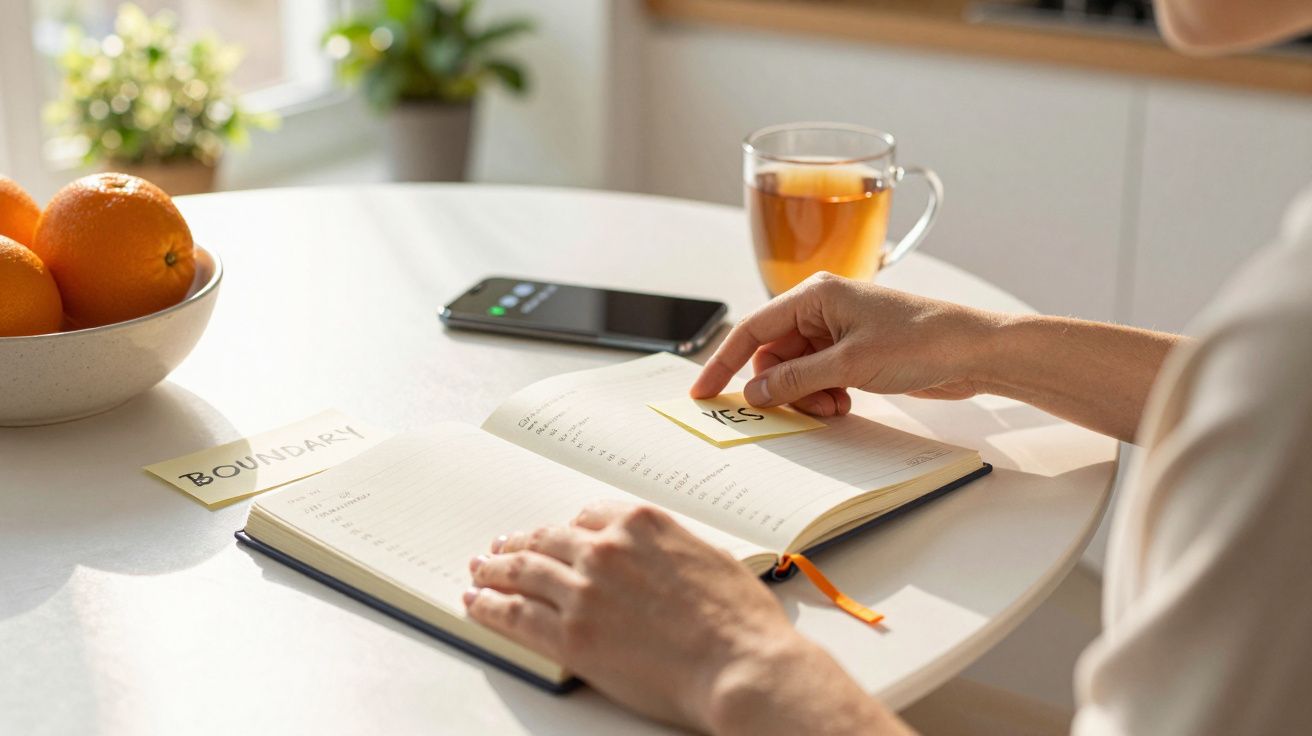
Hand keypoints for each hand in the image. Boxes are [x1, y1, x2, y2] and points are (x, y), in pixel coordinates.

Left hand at [464, 503, 810, 730]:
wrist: (739, 664)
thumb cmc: (739, 620)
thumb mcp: (710, 557)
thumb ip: (672, 549)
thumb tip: (661, 558)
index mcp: (641, 523)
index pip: (586, 516)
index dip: (564, 528)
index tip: (552, 535)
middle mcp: (606, 548)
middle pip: (546, 539)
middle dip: (519, 544)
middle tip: (501, 549)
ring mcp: (584, 590)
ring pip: (523, 572)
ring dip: (494, 571)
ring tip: (480, 573)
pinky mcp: (571, 635)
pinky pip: (516, 614)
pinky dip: (490, 607)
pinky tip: (478, 604)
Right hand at [691, 272, 1001, 415]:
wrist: (973, 351)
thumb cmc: (920, 340)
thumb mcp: (849, 364)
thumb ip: (795, 379)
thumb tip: (753, 394)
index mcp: (814, 295)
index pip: (752, 329)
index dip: (723, 362)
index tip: (704, 392)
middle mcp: (821, 309)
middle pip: (772, 355)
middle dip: (780, 387)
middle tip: (799, 410)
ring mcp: (837, 331)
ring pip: (795, 371)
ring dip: (805, 396)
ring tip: (834, 407)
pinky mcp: (853, 352)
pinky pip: (817, 378)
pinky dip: (823, 396)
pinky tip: (846, 404)